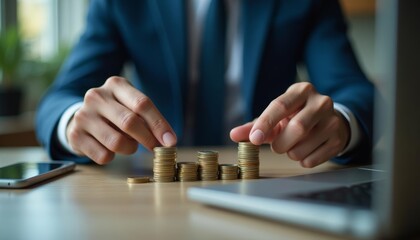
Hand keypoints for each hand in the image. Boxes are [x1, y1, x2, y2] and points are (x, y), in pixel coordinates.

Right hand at [66, 76, 176, 163]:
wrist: (82, 117)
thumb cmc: (116, 112)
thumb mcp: (131, 105)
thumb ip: (148, 119)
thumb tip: (168, 140)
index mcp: (115, 84)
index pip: (142, 104)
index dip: (159, 124)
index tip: (171, 141)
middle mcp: (97, 96)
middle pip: (130, 122)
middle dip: (148, 139)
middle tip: (156, 149)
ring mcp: (83, 115)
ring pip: (116, 142)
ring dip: (129, 149)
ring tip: (128, 144)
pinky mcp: (75, 135)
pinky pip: (103, 155)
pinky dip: (112, 157)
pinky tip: (109, 148)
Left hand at [230, 82, 349, 167]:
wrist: (328, 122)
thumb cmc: (295, 117)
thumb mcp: (275, 118)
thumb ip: (253, 126)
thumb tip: (233, 134)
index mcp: (301, 91)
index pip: (280, 105)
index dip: (265, 123)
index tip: (255, 138)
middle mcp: (321, 102)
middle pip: (297, 128)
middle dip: (281, 143)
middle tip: (277, 146)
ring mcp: (333, 120)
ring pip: (304, 147)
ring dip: (291, 153)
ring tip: (293, 146)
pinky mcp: (338, 139)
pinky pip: (313, 159)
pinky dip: (302, 161)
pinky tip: (305, 151)